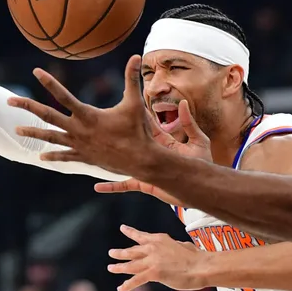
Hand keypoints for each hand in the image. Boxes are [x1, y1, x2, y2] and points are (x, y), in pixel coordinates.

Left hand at [9, 56, 208, 176]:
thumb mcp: (134, 102)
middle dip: (27, 106)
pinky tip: (41, 157)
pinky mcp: (84, 157)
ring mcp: (79, 144)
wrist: (140, 160)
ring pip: (50, 137)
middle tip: (9, 100)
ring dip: (33, 132)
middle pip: (47, 115)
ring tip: (16, 129)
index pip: (63, 95)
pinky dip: (52, 156)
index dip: (49, 82)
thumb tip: (136, 56)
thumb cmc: (138, 131)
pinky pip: (64, 156)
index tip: (35, 72)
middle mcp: (78, 129)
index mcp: (87, 115)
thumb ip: (131, 79)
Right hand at [93, 93, 211, 202]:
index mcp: (161, 142)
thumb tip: (183, 102)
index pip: (144, 125)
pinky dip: (111, 186)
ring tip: (89, 152)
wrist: (202, 187)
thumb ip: (189, 124)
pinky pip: (125, 185)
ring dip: (107, 159)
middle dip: (113, 132)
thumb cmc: (202, 164)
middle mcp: (150, 153)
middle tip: (95, 122)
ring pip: (122, 162)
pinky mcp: (145, 183)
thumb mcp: (198, 142)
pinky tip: (97, 186)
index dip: (133, 115)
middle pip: (129, 140)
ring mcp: (146, 168)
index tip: (119, 103)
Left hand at [108, 225, 206, 290]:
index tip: (123, 228)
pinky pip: (136, 280)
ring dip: (119, 267)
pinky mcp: (154, 273)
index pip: (142, 236)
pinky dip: (127, 285)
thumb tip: (175, 248)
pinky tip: (120, 288)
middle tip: (111, 252)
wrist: (202, 266)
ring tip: (111, 267)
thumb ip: (173, 247)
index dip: (131, 232)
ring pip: (130, 265)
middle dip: (120, 253)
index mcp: (160, 239)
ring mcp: (152, 260)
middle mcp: (153, 248)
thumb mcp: (183, 246)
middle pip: (132, 251)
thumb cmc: (197, 257)